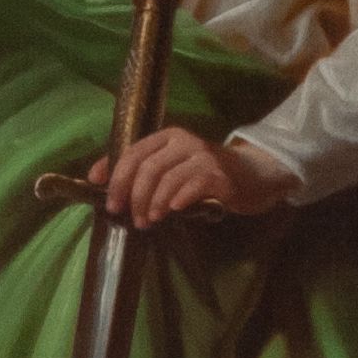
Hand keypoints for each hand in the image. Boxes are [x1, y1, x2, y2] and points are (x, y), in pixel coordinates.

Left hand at [86, 128, 291, 228]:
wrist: (253, 175)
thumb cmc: (207, 175)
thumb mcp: (175, 168)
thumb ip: (146, 173)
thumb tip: (103, 183)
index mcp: (168, 137)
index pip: (133, 153)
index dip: (115, 176)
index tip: (107, 199)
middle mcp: (184, 141)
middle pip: (147, 167)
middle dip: (133, 195)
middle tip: (129, 217)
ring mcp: (203, 156)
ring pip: (166, 179)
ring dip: (152, 203)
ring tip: (148, 221)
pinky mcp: (219, 175)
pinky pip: (191, 186)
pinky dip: (177, 200)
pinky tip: (172, 211)